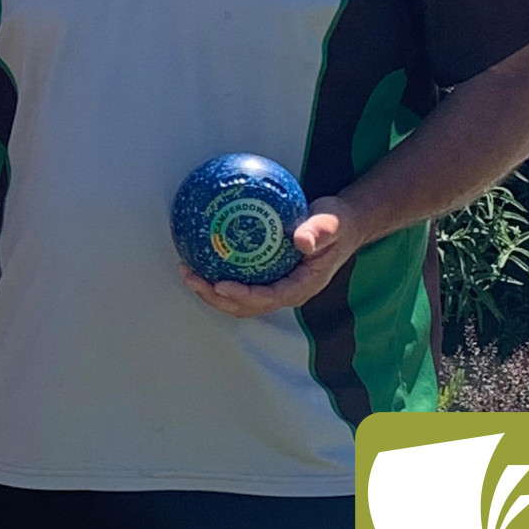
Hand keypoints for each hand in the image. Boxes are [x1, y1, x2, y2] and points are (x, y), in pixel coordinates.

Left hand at [178, 195, 367, 317]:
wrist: (341, 225)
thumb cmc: (336, 223)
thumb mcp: (332, 223)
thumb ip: (319, 231)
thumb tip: (302, 240)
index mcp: (302, 286)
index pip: (269, 298)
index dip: (243, 296)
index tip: (221, 285)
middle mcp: (286, 292)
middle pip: (246, 306)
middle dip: (216, 297)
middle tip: (192, 277)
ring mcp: (275, 286)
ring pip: (238, 299)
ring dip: (211, 290)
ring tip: (187, 270)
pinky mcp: (266, 277)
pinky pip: (239, 281)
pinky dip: (216, 276)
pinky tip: (199, 259)